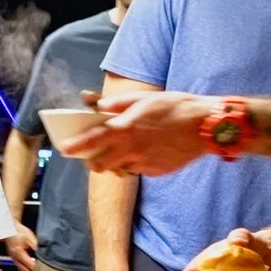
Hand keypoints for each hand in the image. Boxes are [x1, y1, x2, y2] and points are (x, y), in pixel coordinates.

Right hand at [4, 223, 37, 270]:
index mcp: (19, 253)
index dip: (39, 269)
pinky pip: (21, 270)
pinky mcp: (14, 259)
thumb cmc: (18, 231)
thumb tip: (44, 254)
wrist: (9, 228)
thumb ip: (36, 247)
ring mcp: (14, 260)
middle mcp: (15, 258)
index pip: (31, 265)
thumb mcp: (30, 237)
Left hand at [61, 90, 221, 175]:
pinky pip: (137, 171)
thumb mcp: (146, 98)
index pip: (91, 140)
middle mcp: (131, 148)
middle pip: (98, 164)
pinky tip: (145, 152)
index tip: (64, 149)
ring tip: (122, 150)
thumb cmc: (177, 107)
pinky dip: (134, 164)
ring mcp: (143, 162)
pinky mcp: (155, 171)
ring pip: (117, 170)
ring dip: (113, 163)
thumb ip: (119, 105)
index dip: (74, 146)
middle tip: (93, 153)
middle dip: (92, 160)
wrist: (206, 126)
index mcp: (126, 127)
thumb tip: (99, 106)